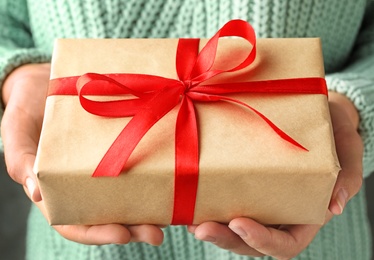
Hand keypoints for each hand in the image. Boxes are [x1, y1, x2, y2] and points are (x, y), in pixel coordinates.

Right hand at [0, 63, 163, 244]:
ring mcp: (105, 163)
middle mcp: (86, 180)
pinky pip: (138, 161)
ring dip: (148, 208)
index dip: (98, 233)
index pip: (76, 221)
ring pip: (128, 194)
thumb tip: (35, 191)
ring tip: (170, 216)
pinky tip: (171, 177)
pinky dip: (154, 174)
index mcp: (58, 187)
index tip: (122, 235)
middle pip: (109, 214)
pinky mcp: (120, 143)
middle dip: (132, 228)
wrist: (44, 80)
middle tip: (156, 234)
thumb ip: (20, 159)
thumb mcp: (17, 131)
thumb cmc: (26, 108)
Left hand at [188, 92, 362, 258]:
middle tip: (201, 227)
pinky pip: (223, 201)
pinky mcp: (242, 184)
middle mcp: (278, 214)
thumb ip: (346, 177)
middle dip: (225, 238)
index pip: (285, 243)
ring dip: (210, 227)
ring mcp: (259, 201)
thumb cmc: (334, 133)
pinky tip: (188, 196)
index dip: (262, 241)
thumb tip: (336, 205)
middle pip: (250, 242)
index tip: (240, 223)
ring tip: (187, 218)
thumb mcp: (349, 149)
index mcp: (305, 214)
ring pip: (232, 227)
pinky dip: (205, 204)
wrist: (317, 116)